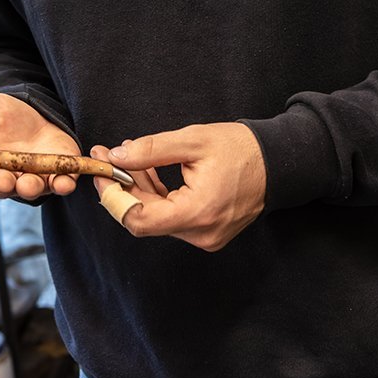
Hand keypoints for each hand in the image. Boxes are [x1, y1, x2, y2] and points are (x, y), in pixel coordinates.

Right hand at [0, 92, 79, 201]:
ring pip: (30, 189)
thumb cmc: (3, 115)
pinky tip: (65, 182)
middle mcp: (6, 177)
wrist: (34, 115)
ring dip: (30, 188)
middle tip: (1, 179)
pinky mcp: (57, 174)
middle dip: (1, 184)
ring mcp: (32, 178)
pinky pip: (61, 184)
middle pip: (1, 187)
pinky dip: (63, 184)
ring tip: (29, 183)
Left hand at [92, 122, 265, 250]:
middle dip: (122, 186)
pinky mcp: (207, 231)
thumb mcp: (192, 141)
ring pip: (156, 217)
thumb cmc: (238, 148)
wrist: (276, 162)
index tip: (100, 172)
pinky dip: (156, 195)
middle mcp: (201, 233)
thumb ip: (150, 150)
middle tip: (107, 154)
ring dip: (138, 188)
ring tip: (128, 155)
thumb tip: (115, 157)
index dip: (114, 196)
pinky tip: (148, 169)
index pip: (140, 220)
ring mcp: (205, 236)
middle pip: (145, 218)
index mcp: (197, 212)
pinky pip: (171, 216)